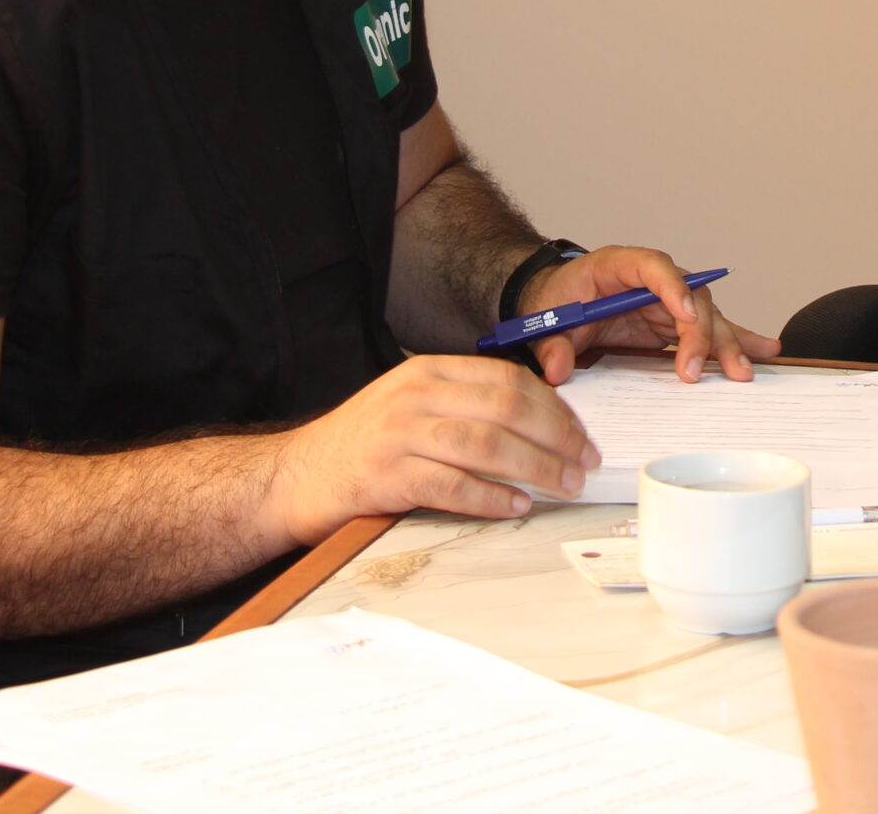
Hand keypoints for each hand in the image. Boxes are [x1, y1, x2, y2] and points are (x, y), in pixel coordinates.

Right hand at [266, 353, 599, 543]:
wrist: (293, 475)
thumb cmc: (362, 444)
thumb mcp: (412, 405)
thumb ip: (464, 404)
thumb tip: (538, 424)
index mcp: (427, 371)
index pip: (508, 379)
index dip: (554, 408)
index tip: (580, 435)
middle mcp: (415, 395)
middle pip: (506, 407)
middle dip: (556, 436)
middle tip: (583, 463)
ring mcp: (398, 434)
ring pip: (486, 444)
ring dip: (536, 467)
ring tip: (564, 485)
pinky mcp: (385, 476)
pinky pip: (451, 485)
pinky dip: (491, 497)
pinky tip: (517, 506)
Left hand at [519, 245, 783, 384]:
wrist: (554, 302)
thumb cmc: (553, 301)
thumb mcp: (543, 321)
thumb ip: (551, 345)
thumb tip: (558, 370)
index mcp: (617, 266)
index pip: (652, 266)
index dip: (672, 287)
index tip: (685, 315)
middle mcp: (650, 280)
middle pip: (689, 296)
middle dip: (699, 333)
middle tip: (694, 371)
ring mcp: (666, 301)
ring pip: (707, 317)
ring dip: (725, 344)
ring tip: (742, 371)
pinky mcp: (673, 323)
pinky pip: (709, 330)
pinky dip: (735, 341)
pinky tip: (764, 351)